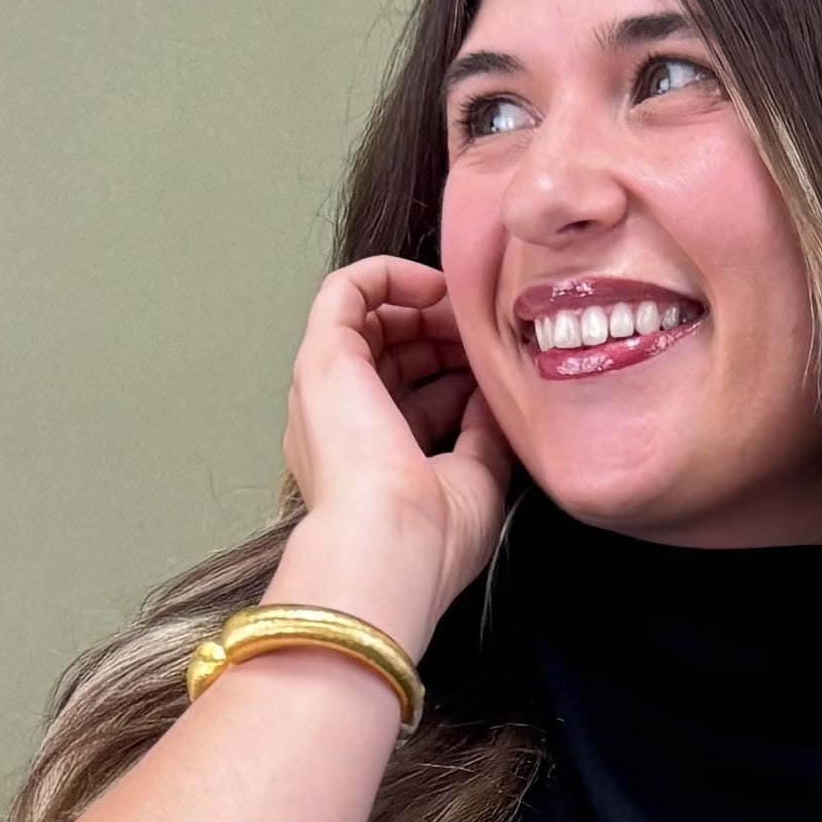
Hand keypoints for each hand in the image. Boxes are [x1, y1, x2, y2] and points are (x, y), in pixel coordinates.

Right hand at [274, 256, 515, 653]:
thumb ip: (484, 432)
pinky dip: (391, 274)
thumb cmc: (431, 536)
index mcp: (371, 459)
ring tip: (468, 308)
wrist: (389, 547)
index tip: (498, 368)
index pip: (414, 396)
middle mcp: (341, 421)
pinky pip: (345, 289)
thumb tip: (495, 391)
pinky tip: (437, 288)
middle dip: (444, 333)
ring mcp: (326, 387)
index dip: (458, 372)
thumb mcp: (475, 482)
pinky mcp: (323, 356)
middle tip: (488, 331)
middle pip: (391, 351)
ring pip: (369, 317)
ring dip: (423, 303)